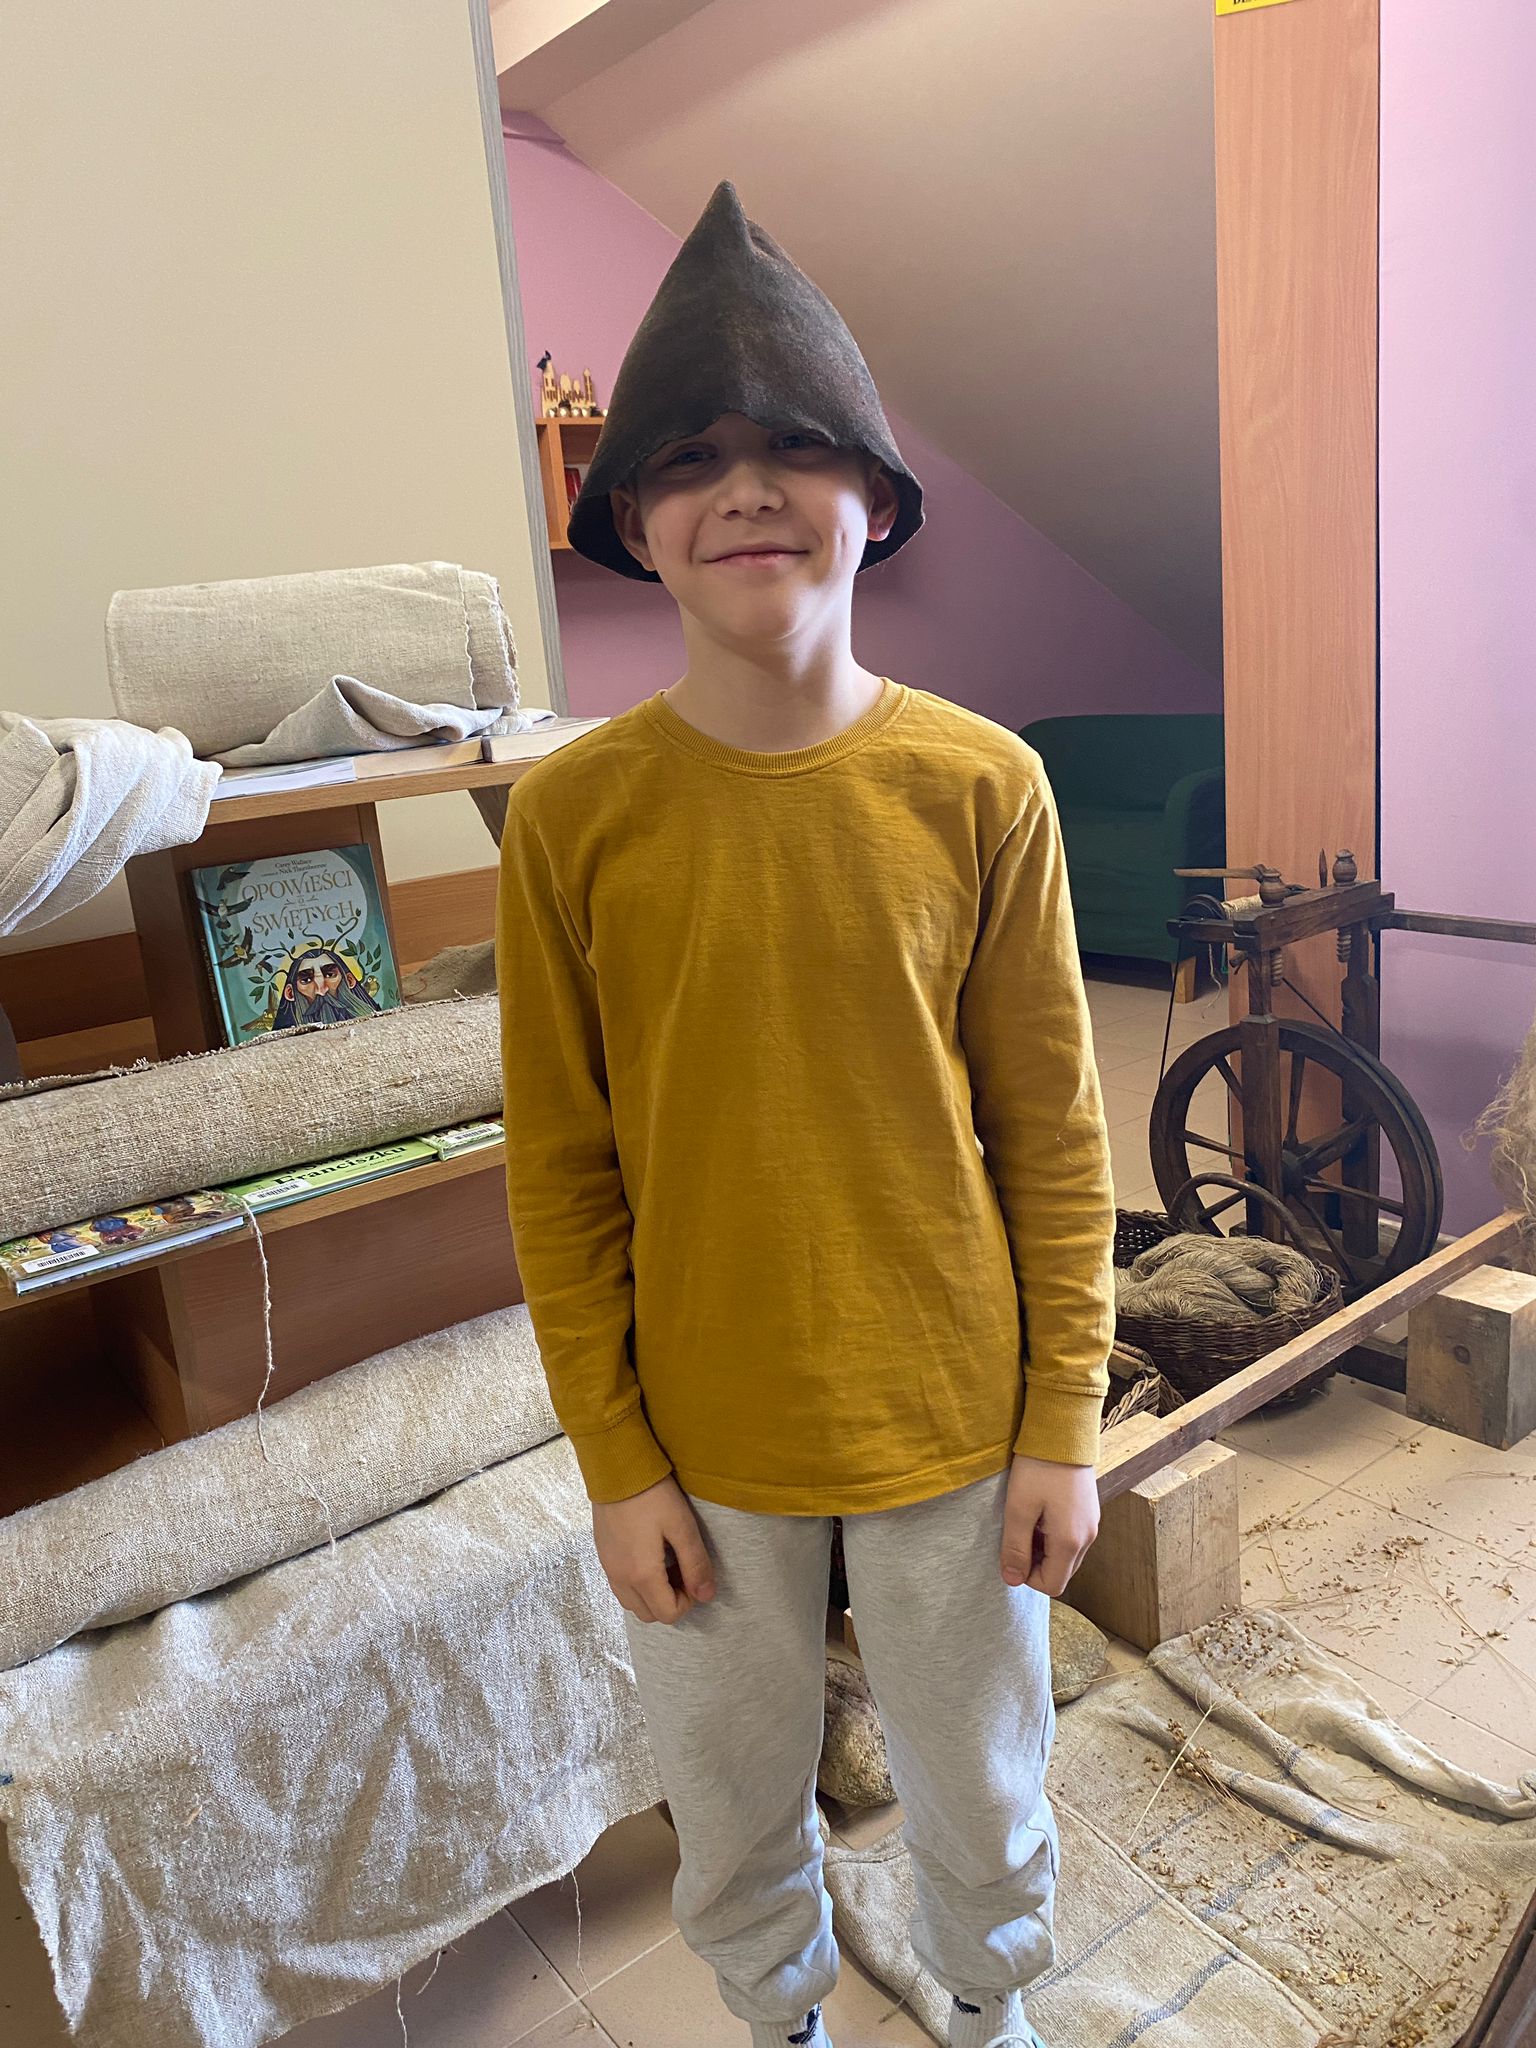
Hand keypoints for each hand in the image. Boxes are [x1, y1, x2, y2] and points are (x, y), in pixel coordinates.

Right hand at [592, 1475, 716, 1624]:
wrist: (616, 1468)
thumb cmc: (652, 1494)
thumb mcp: (682, 1527)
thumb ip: (696, 1564)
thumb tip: (707, 1596)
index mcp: (642, 1574)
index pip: (668, 1614)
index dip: (687, 1601)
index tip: (693, 1573)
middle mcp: (620, 1577)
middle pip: (649, 1614)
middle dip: (670, 1600)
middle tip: (682, 1569)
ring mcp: (608, 1567)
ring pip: (632, 1603)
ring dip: (652, 1594)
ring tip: (666, 1563)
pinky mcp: (603, 1555)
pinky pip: (620, 1586)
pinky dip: (637, 1583)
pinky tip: (649, 1554)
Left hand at [1001, 1454, 1099, 1596]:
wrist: (1062, 1430)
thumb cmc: (1038, 1468)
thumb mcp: (1018, 1509)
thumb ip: (1015, 1548)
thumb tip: (1012, 1580)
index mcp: (1071, 1541)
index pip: (1053, 1585)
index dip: (1028, 1577)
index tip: (1012, 1552)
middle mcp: (1088, 1537)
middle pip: (1062, 1572)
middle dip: (1037, 1565)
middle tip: (1018, 1536)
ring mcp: (1092, 1523)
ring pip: (1068, 1556)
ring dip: (1046, 1550)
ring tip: (1028, 1522)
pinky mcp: (1090, 1510)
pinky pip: (1074, 1538)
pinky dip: (1055, 1536)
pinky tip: (1041, 1511)